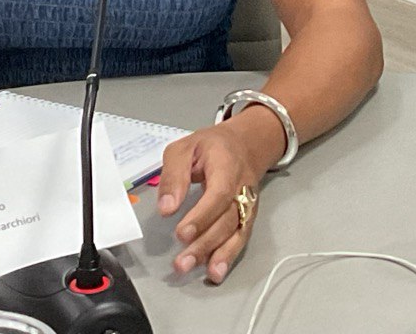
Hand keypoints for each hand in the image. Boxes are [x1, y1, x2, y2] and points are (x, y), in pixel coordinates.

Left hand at [155, 107, 283, 283]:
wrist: (246, 143)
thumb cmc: (212, 146)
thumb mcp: (185, 147)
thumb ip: (174, 175)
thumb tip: (167, 207)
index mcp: (227, 165)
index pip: (219, 193)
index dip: (202, 216)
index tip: (181, 232)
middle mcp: (242, 187)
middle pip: (228, 218)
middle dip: (205, 242)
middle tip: (182, 261)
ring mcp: (248, 203)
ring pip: (236, 231)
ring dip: (217, 254)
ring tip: (198, 270)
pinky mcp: (247, 215)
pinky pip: (241, 237)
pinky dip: (230, 256)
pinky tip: (216, 271)